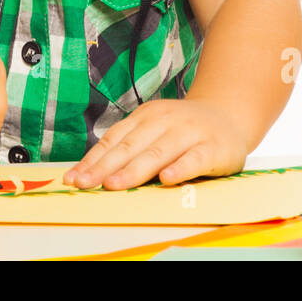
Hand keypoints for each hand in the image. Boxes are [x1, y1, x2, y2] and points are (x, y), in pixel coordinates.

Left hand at [61, 99, 249, 189]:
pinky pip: (194, 159)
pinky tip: (166, 180)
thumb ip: (130, 148)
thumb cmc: (183, 130)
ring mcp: (189, 132)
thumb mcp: (154, 131)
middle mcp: (165, 121)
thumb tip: (92, 172)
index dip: (92, 160)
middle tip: (86, 184)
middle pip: (130, 146)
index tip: (73, 178)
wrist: (228, 115)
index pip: (114, 139)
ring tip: (114, 184)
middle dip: (105, 167)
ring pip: (158, 152)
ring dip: (134, 170)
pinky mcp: (213, 148)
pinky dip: (180, 169)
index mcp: (145, 117)